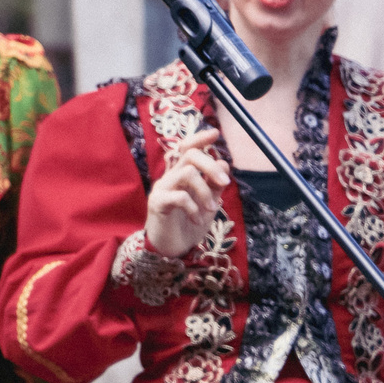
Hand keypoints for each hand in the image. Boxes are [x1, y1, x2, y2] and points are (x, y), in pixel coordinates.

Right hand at [143, 127, 229, 258]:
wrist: (172, 249)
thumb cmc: (189, 225)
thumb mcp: (209, 204)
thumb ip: (215, 186)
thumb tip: (224, 162)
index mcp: (182, 175)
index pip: (187, 149)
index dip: (199, 138)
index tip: (215, 133)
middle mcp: (170, 177)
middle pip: (190, 155)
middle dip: (211, 166)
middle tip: (225, 183)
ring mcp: (162, 188)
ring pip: (187, 173)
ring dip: (206, 191)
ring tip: (212, 209)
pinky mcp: (158, 203)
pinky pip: (179, 196)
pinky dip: (194, 207)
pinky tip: (197, 219)